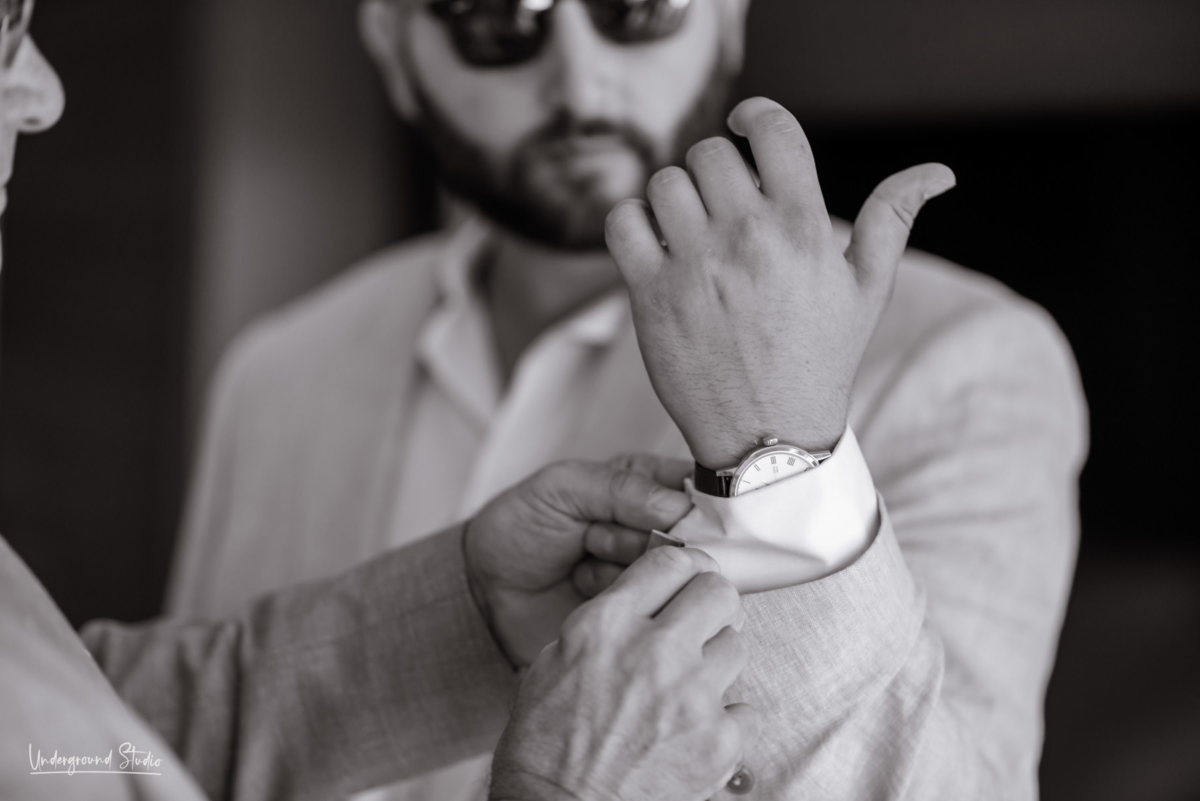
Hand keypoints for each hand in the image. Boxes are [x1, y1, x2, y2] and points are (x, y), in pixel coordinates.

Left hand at [465, 454, 693, 667]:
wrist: (484, 588)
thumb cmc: (522, 526)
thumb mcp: (564, 488)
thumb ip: (622, 489)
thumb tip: (680, 507)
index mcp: (644, 482)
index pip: (699, 485)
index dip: (694, 501)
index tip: (669, 515)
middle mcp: (656, 527)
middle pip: (693, 533)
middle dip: (641, 536)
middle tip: (595, 536)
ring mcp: (649, 571)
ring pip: (672, 569)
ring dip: (621, 564)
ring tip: (581, 557)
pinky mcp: (638, 610)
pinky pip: (650, 603)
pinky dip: (613, 593)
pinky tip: (582, 585)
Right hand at [490, 546, 757, 800]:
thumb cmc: (546, 741)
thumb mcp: (556, 659)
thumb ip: (607, 621)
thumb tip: (649, 599)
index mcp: (608, 624)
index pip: (672, 562)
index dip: (685, 568)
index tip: (687, 581)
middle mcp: (655, 650)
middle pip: (718, 592)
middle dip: (711, 604)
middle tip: (701, 623)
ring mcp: (693, 696)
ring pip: (737, 646)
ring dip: (716, 661)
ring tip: (690, 685)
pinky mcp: (718, 741)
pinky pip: (745, 707)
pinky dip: (724, 718)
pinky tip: (694, 729)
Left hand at [605, 96, 955, 466]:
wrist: (769, 436)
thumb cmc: (820, 359)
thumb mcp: (867, 290)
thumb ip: (894, 218)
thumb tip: (938, 172)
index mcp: (802, 226)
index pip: (772, 128)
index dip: (754, 116)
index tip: (744, 129)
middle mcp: (747, 237)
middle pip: (710, 153)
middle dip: (715, 172)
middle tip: (722, 207)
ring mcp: (694, 265)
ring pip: (664, 182)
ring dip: (674, 199)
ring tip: (691, 232)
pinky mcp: (650, 294)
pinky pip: (623, 221)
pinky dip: (633, 224)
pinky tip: (655, 248)